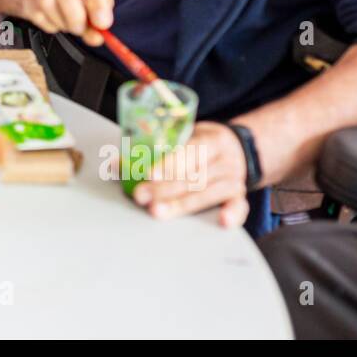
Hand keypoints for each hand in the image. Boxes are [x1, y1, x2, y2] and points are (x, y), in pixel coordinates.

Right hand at [15, 0, 113, 46]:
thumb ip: (100, 5)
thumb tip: (98, 33)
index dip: (96, 1)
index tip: (103, 23)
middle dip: (77, 15)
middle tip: (85, 29)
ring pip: (48, 6)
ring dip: (66, 22)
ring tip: (75, 23)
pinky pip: (40, 18)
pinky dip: (54, 25)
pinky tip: (60, 19)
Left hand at [132, 121, 250, 227]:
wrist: (241, 147)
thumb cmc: (204, 143)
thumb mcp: (187, 134)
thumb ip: (157, 147)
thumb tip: (115, 163)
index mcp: (212, 139)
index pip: (189, 151)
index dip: (169, 163)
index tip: (148, 173)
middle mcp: (225, 159)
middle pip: (193, 176)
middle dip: (164, 188)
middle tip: (141, 196)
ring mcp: (234, 179)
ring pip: (206, 193)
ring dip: (181, 204)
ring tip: (157, 211)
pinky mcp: (239, 196)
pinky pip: (239, 207)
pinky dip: (233, 215)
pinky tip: (222, 221)